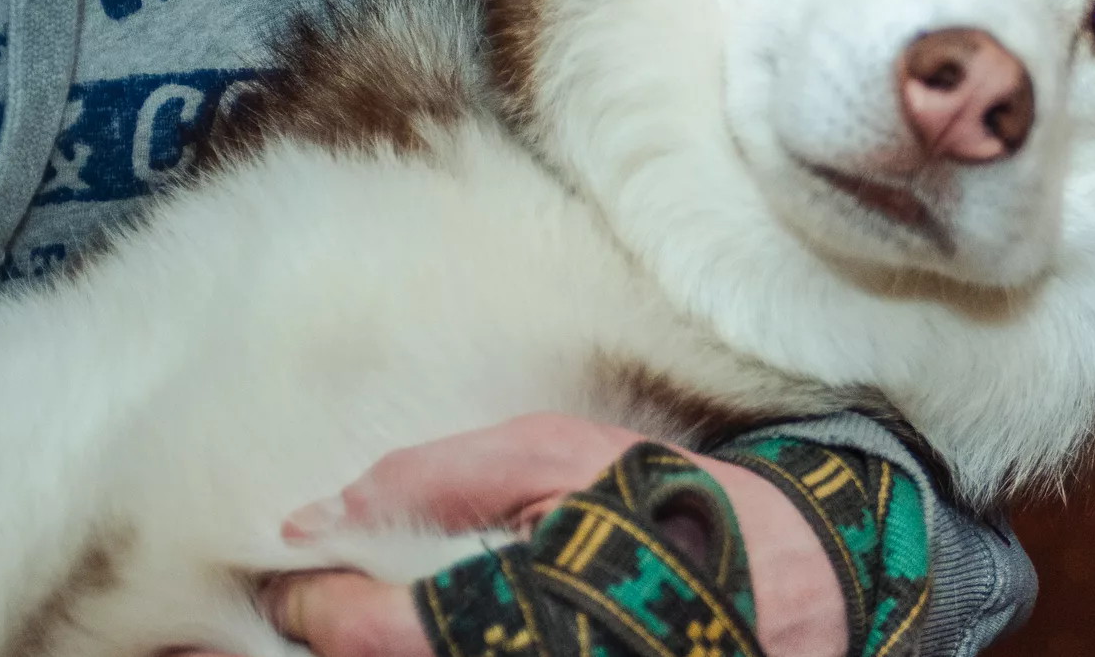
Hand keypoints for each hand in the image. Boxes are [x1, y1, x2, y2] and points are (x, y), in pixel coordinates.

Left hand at [254, 414, 843, 656]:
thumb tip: (326, 510)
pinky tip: (438, 628)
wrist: (796, 583)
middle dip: (342, 634)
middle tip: (320, 604)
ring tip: (365, 621)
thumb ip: (440, 476)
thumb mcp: (563, 457)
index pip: (366, 633)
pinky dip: (431, 648)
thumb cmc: (675, 508)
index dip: (314, 603)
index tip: (298, 575)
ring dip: (386, 647)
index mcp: (509, 619)